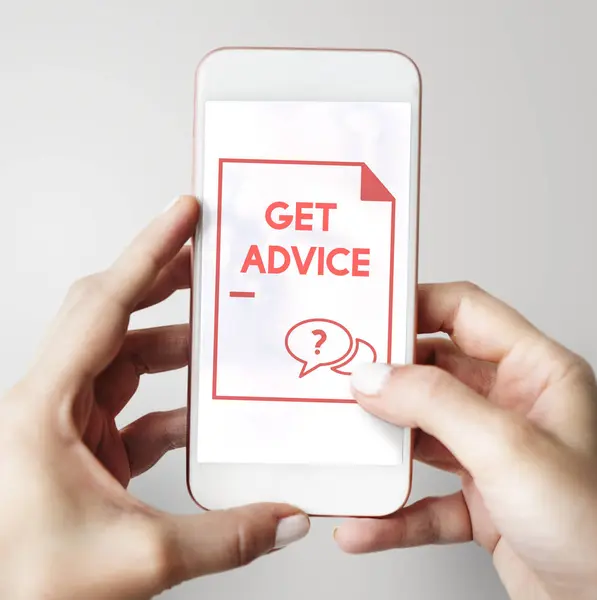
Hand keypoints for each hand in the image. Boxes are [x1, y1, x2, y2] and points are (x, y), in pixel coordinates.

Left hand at [0, 196, 308, 599]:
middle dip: (164, 281)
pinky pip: (134, 405)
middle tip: (208, 258)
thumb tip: (284, 518)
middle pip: (112, 315)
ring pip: (125, 358)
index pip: (104, 306)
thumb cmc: (25, 583)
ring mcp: (66, 422)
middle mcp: (50, 404)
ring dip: (174, 345)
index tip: (183, 215)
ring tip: (219, 334)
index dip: (149, 253)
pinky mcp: (83, 445)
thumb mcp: (136, 560)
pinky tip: (208, 412)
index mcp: (44, 409)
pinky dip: (174, 403)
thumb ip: (224, 538)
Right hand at [335, 282, 596, 599]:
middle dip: (387, 378)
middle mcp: (514, 407)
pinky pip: (424, 496)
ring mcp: (494, 454)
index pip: (465, 311)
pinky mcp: (480, 501)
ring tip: (348, 446)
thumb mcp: (510, 450)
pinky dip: (392, 512)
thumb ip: (436, 405)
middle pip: (434, 370)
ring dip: (384, 446)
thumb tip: (376, 377)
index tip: (370, 312)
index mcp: (537, 373)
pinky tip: (366, 523)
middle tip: (344, 378)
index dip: (416, 304)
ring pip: (422, 432)